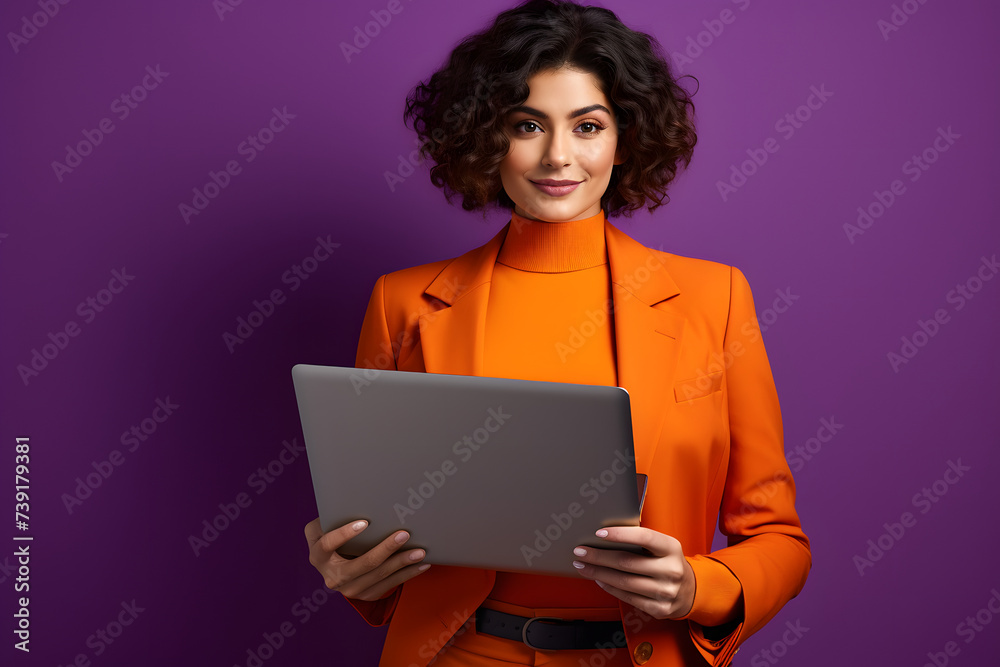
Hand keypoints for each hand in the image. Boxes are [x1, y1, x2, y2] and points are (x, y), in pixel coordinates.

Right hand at [304, 517, 429, 601]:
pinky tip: (421, 564)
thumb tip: (358, 497)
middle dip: (385, 549)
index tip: (364, 522)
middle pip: (362, 564)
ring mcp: (349, 589)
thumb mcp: (325, 526)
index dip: (344, 534)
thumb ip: (333, 516)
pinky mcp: (365, 595)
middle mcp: (332, 577)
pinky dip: (407, 575)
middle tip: (404, 534)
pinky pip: (389, 586)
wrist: (334, 565)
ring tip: (420, 551)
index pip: (328, 544)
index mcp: (318, 556)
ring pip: (379, 577)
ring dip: (402, 563)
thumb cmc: (332, 536)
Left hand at [571, 526, 694, 619]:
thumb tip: (605, 535)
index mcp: (672, 548)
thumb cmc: (668, 563)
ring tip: (583, 566)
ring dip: (598, 573)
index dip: (620, 534)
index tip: (598, 533)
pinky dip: (609, 587)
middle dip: (598, 556)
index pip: (644, 537)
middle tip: (580, 551)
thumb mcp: (663, 547)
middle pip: (627, 562)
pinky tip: (598, 579)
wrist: (690, 591)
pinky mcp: (659, 608)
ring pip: (623, 581)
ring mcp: (665, 591)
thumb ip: (642, 541)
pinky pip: (627, 597)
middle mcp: (671, 570)